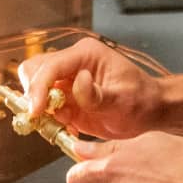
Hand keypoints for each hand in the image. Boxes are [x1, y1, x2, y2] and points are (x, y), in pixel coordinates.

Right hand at [18, 37, 160, 139]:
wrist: (150, 111)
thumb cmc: (142, 100)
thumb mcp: (123, 99)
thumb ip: (98, 94)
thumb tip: (78, 82)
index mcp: (85, 54)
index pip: (51, 66)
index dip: (39, 87)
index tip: (36, 111)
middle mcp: (72, 63)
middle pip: (34, 70)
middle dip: (32, 94)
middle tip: (40, 116)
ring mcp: (67, 80)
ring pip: (35, 86)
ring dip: (38, 107)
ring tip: (55, 123)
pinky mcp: (66, 98)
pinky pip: (46, 106)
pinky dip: (48, 119)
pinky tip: (68, 128)